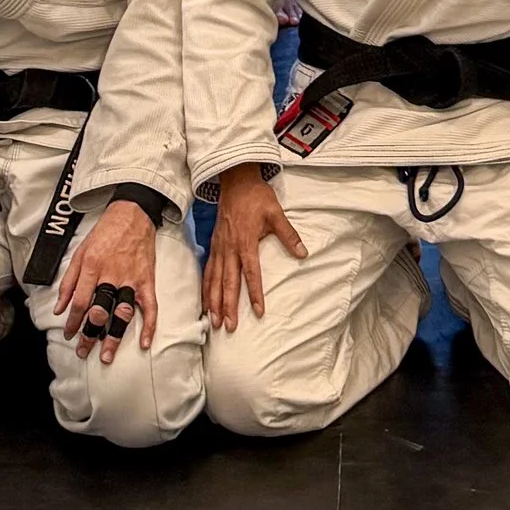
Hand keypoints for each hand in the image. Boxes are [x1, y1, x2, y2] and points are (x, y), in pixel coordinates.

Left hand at [55, 198, 160, 360]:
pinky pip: (149, 306)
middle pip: (99, 311)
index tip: (69, 335)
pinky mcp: (146, 279)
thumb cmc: (104, 232)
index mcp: (92, 266)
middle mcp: (111, 274)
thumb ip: (68, 281)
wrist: (132, 213)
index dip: (72, 322)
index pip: (79, 302)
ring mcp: (131, 278)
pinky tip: (144, 342)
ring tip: (106, 355)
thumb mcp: (80, 252)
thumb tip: (59, 308)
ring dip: (114, 336)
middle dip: (89, 334)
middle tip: (83, 351)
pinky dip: (149, 325)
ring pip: (122, 312)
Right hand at [202, 164, 306, 329]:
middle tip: (229, 327)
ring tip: (214, 322)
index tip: (258, 312)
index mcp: (246, 241)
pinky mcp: (213, 246)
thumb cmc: (257, 198)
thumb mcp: (276, 213)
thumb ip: (289, 234)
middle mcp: (229, 248)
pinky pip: (208, 270)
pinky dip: (205, 288)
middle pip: (228, 282)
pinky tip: (205, 303)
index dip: (254, 293)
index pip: (250, 272)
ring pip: (214, 279)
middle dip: (228, 306)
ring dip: (214, 302)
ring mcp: (219, 247)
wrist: (236, 182)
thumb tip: (303, 253)